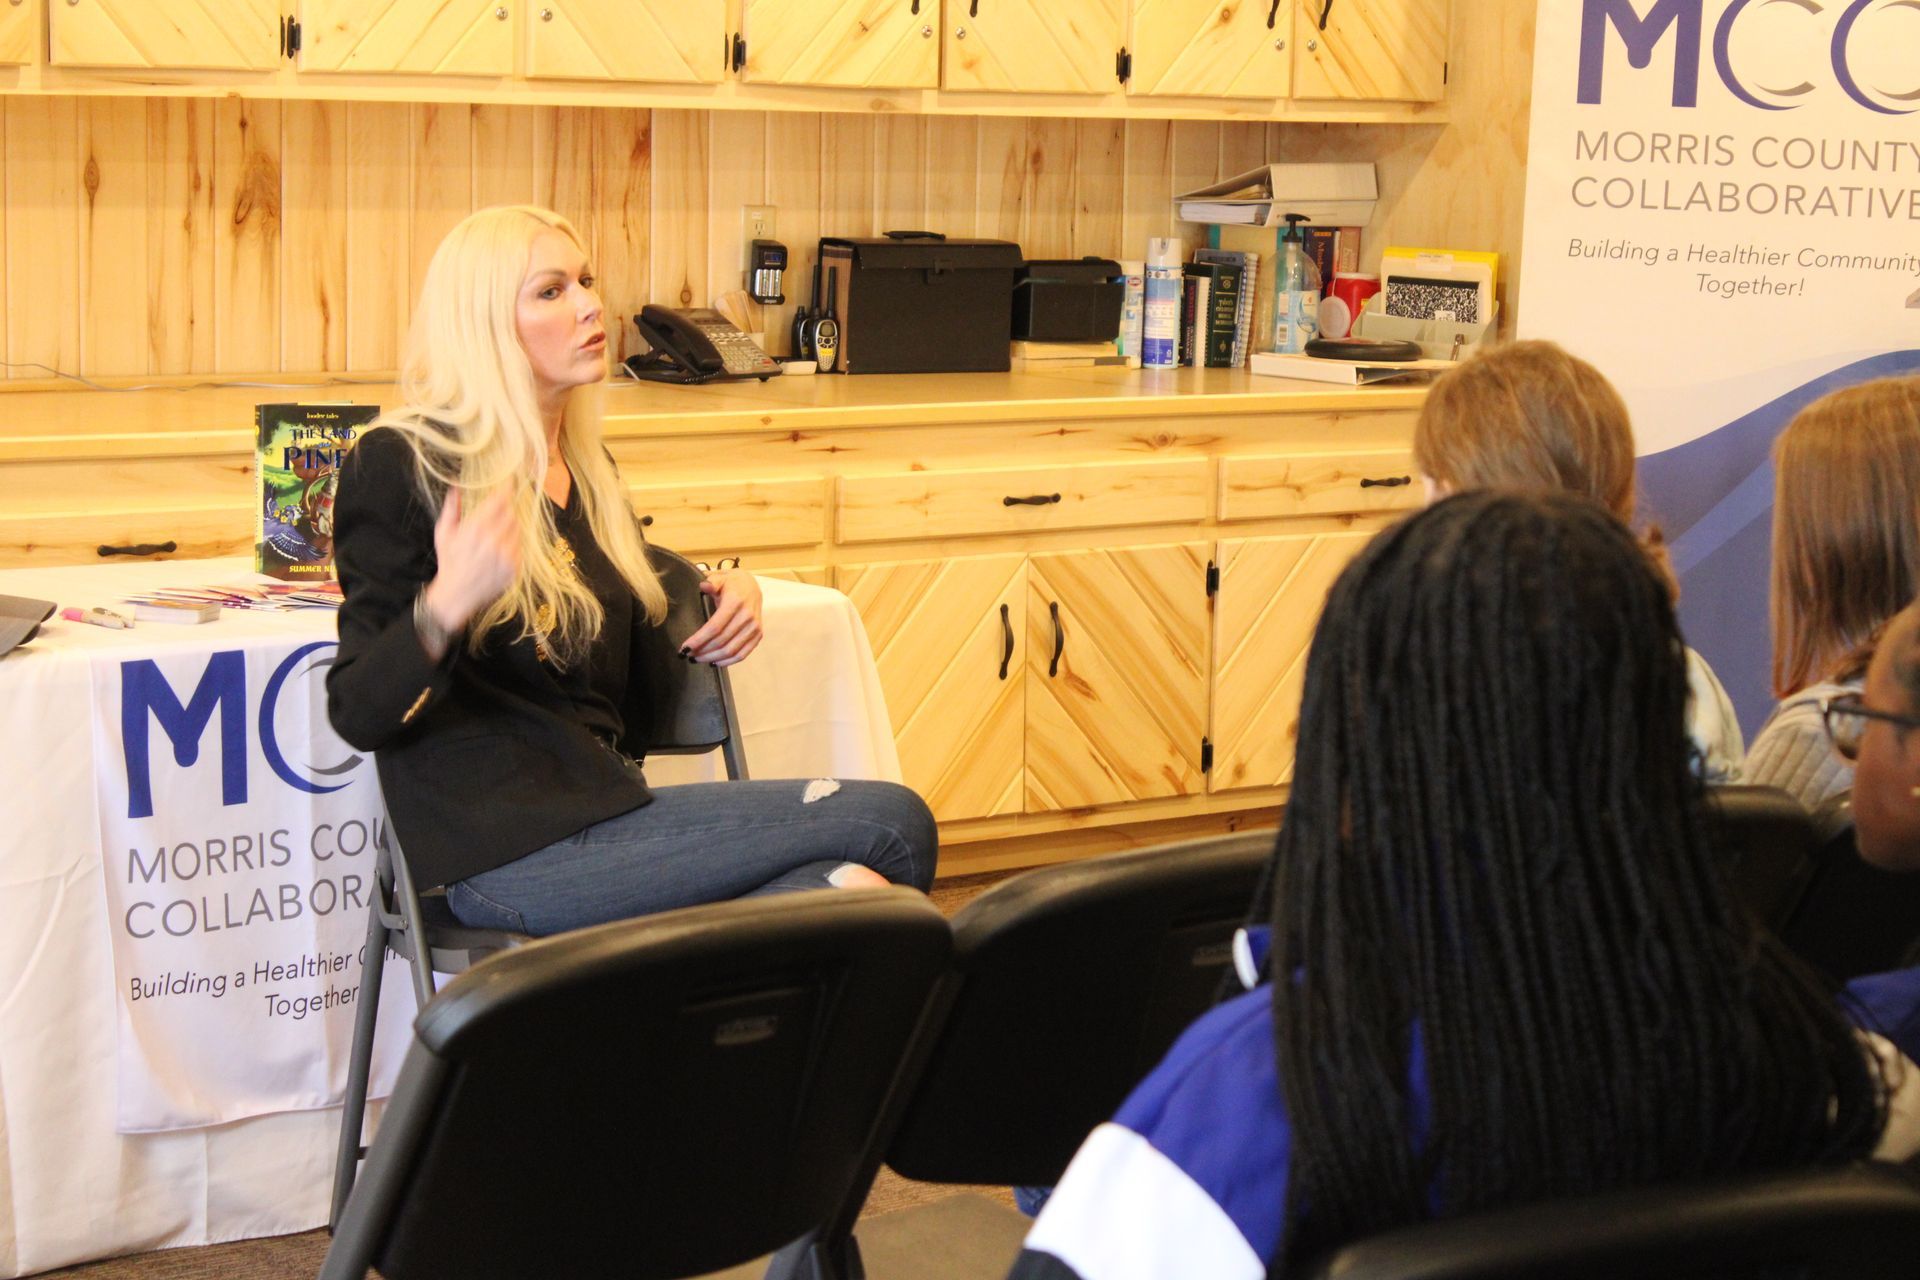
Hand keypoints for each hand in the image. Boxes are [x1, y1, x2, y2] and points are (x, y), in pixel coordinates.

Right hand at [422, 488, 519, 638]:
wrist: (457, 594)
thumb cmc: (449, 561)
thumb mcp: (444, 533)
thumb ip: (451, 508)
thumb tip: (457, 487)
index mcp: (476, 529)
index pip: (499, 501)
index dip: (506, 490)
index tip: (509, 483)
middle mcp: (494, 541)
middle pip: (511, 513)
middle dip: (506, 509)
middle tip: (498, 511)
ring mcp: (506, 556)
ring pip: (517, 529)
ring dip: (509, 526)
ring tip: (495, 533)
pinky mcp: (515, 568)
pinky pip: (520, 547)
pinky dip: (513, 543)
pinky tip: (499, 549)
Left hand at [684, 570, 762, 665]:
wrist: (752, 586)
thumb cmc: (732, 583)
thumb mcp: (721, 577)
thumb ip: (712, 582)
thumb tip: (704, 585)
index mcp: (736, 602)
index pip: (715, 627)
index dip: (699, 640)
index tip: (685, 648)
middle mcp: (747, 617)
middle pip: (721, 641)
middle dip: (702, 651)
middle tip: (688, 655)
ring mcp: (754, 628)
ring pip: (731, 650)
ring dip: (712, 658)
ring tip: (698, 659)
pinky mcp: (758, 635)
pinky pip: (742, 654)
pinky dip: (727, 662)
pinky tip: (714, 662)